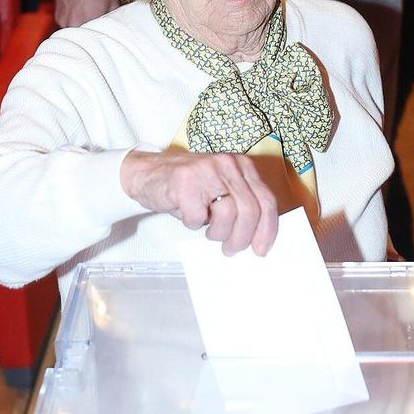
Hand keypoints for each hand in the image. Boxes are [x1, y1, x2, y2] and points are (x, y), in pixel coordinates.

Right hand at [120, 148, 278, 255]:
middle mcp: (228, 164)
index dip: (267, 229)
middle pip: (250, 210)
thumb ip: (241, 204)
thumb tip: (257, 237)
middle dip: (242, 238)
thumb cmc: (187, 187)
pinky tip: (188, 215)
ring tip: (208, 230)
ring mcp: (206, 170)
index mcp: (242, 166)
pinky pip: (198, 217)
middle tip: (231, 249)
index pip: (266, 200)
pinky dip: (193, 224)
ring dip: (217, 232)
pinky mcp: (185, 182)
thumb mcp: (221, 189)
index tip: (261, 249)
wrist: (146, 173)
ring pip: (228, 214)